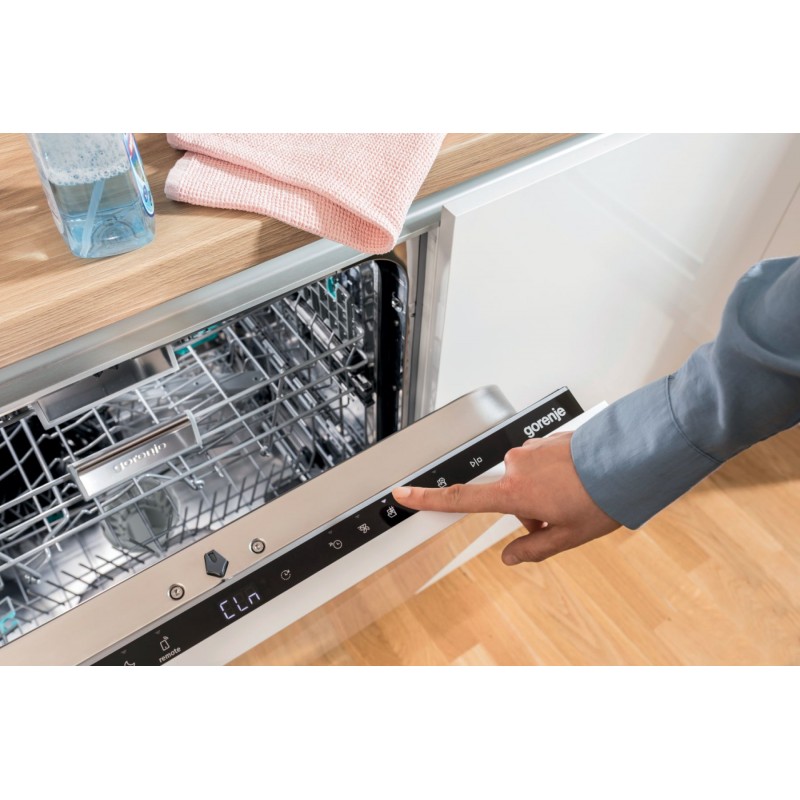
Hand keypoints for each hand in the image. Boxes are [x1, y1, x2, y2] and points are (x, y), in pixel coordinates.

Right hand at [392, 432, 620, 564]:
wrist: (627, 460)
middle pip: (507, 496)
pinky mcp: (545, 439)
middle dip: (528, 510)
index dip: (428, 499)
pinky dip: (552, 475)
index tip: (402, 494)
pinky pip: (539, 462)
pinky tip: (577, 481)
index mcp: (514, 493)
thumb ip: (533, 548)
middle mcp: (516, 466)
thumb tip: (509, 558)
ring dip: (542, 491)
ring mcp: (531, 450)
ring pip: (525, 478)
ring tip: (574, 497)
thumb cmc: (599, 497)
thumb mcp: (568, 536)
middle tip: (560, 518)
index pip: (461, 498)